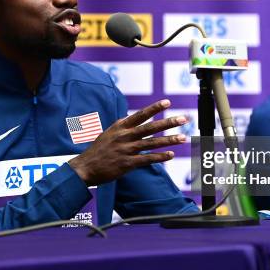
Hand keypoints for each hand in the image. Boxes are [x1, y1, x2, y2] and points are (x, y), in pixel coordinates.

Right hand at [68, 99, 186, 185]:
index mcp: (120, 126)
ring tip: (183, 137)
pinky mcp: (127, 163)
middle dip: (168, 122)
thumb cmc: (98, 150)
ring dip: (169, 140)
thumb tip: (134, 120)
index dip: (154, 108)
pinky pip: (147, 159)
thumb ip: (123, 127)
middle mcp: (124, 136)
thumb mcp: (109, 133)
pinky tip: (171, 155)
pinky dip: (160, 157)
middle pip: (150, 127)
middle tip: (183, 119)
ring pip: (152, 143)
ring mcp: (126, 149)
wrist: (85, 167)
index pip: (140, 115)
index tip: (168, 102)